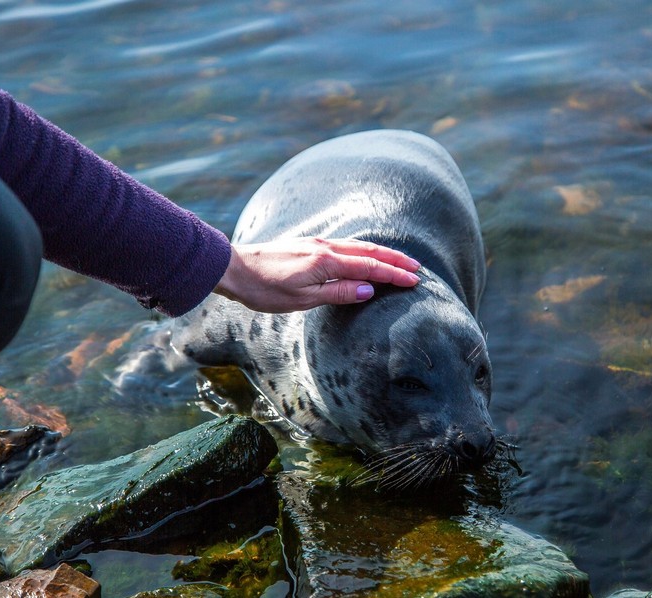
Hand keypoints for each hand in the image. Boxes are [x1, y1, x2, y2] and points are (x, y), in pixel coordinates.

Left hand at [213, 237, 420, 312]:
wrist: (233, 268)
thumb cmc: (264, 289)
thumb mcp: (301, 300)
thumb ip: (337, 293)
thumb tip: (369, 290)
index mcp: (326, 262)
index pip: (369, 267)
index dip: (393, 274)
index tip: (414, 281)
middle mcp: (325, 248)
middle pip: (369, 251)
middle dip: (395, 260)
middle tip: (417, 268)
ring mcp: (317, 244)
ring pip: (358, 246)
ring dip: (382, 253)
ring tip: (400, 261)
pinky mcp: (309, 245)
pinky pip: (345, 245)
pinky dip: (364, 250)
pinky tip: (367, 255)